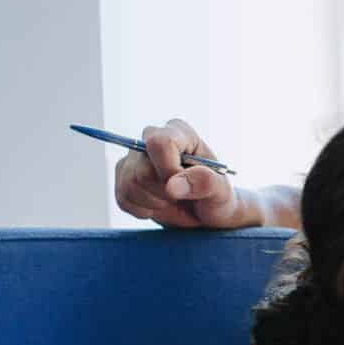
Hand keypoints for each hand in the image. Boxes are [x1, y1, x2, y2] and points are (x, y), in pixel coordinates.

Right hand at [112, 119, 253, 228]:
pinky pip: (123, 198)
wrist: (205, 212)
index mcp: (180, 132)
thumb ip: (205, 182)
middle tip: (183, 197)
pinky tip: (160, 205)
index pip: (159, 142)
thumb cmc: (216, 196)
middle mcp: (152, 138)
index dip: (168, 170)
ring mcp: (134, 158)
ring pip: (130, 185)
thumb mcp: (220, 191)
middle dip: (164, 193)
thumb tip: (172, 184)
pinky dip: (143, 210)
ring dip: (155, 203)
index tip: (183, 187)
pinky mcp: (123, 176)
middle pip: (142, 170)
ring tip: (173, 201)